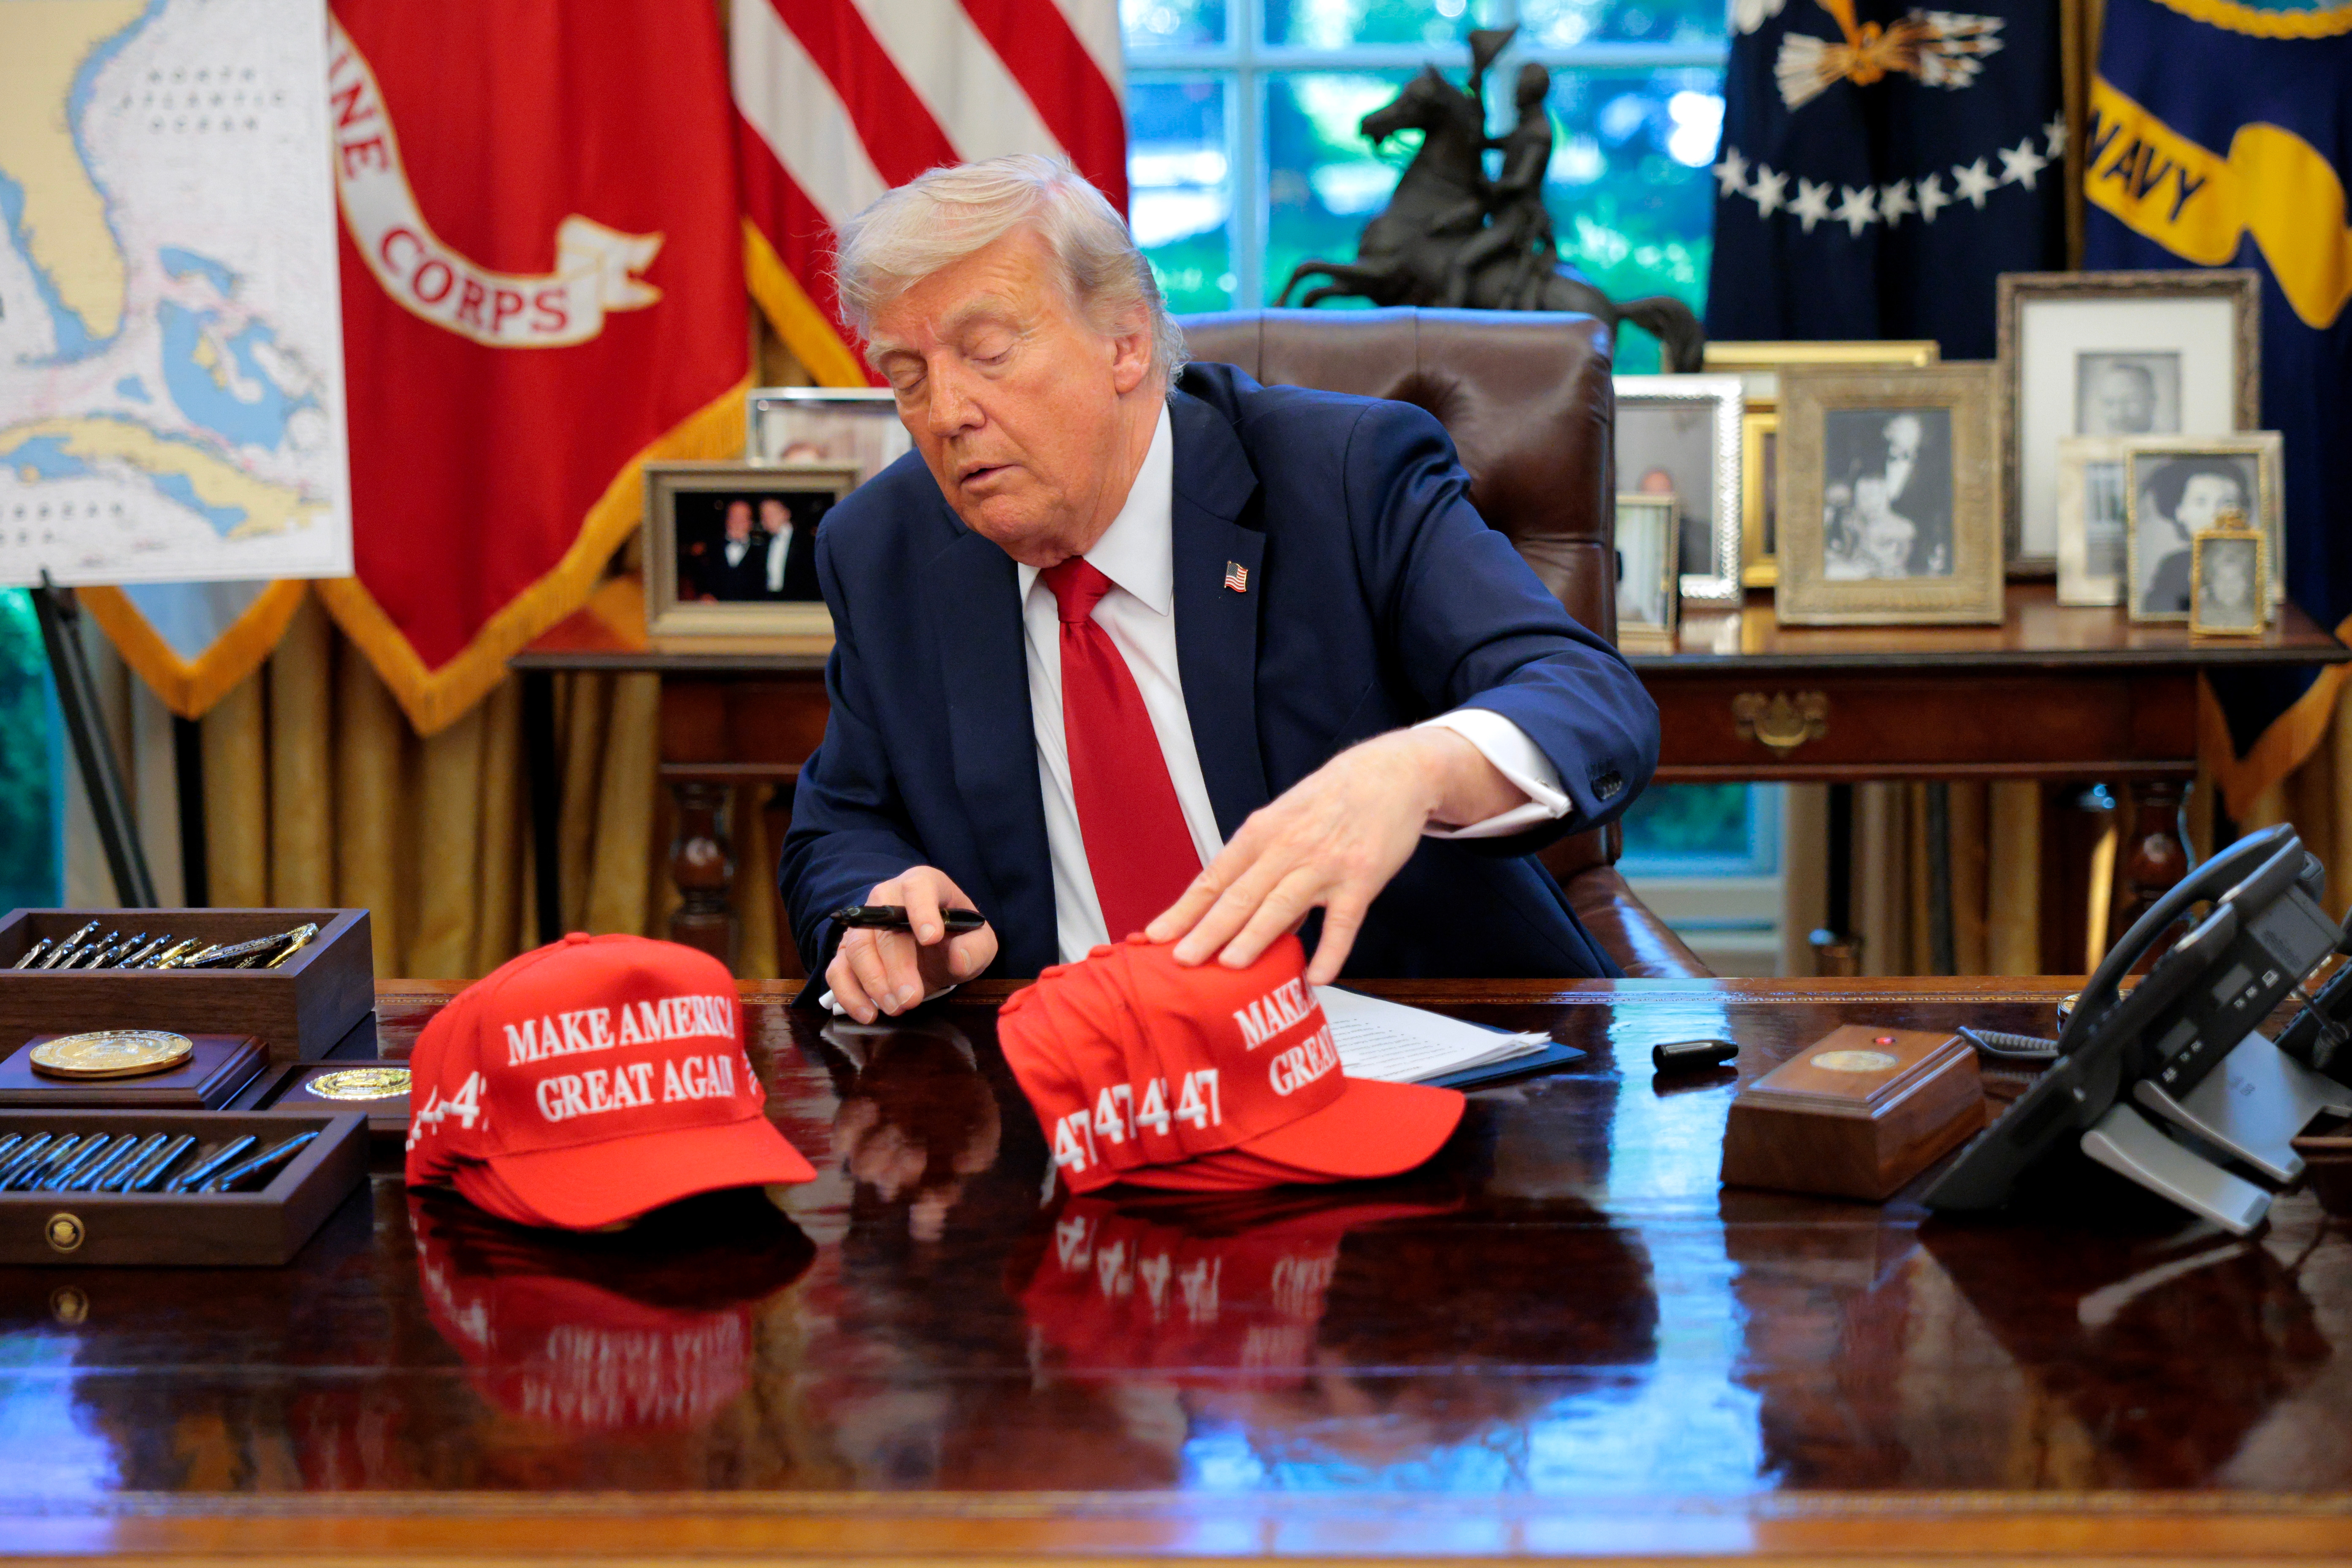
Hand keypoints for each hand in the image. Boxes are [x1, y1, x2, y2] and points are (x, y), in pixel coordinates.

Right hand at [825, 867, 996, 1022]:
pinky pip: (837, 970)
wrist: (934, 949)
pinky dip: (848, 994)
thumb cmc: (957, 938)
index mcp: (923, 884)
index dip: (922, 910)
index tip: (932, 938)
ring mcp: (863, 925)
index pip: (918, 887)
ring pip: (855, 947)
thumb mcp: (979, 942)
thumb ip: (976, 948)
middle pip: (882, 927)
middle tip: (911, 998)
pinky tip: (868, 1014)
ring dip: (873, 982)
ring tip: (896, 1008)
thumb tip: (958, 959)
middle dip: (896, 966)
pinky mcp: (847, 952)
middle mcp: (887, 897)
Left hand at [1144, 727, 1523, 984]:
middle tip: (1181, 961)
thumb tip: (1237, 915)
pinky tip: (1316, 977)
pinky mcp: (1361, 879)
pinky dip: (1330, 951)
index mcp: (1261, 832)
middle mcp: (1287, 848)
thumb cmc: (1329, 799)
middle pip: (1240, 895)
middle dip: (1207, 931)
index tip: (1156, 936)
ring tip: (1229, 966)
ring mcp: (1324, 865)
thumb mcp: (1284, 819)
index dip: (1185, 910)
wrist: (1389, 773)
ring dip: (1254, 937)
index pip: (1214, 878)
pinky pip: (1343, 922)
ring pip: (1282, 905)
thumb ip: (1261, 865)